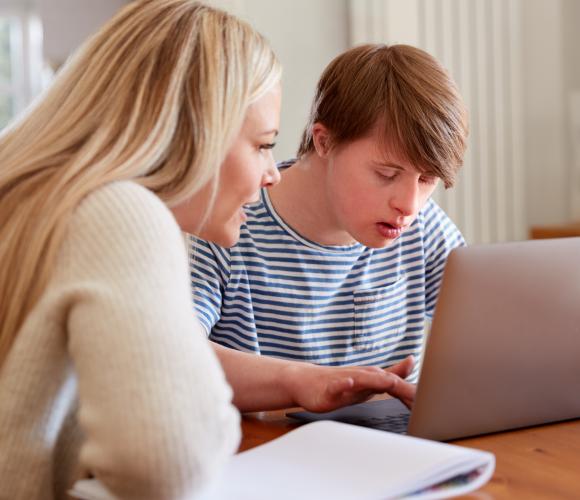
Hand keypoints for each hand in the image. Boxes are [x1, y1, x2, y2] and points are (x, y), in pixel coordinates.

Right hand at [284, 356, 415, 412]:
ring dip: (377, 380)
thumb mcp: (368, 379)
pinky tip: (349, 382)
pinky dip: (344, 383)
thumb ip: (391, 372)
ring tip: (391, 383)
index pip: (398, 383)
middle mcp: (362, 375)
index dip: (414, 394)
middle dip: (404, 389)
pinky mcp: (329, 387)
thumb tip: (412, 362)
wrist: (305, 381)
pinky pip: (337, 385)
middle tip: (421, 400)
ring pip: (363, 378)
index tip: (431, 405)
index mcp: (373, 376)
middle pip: (386, 380)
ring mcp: (345, 380)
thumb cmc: (338, 382)